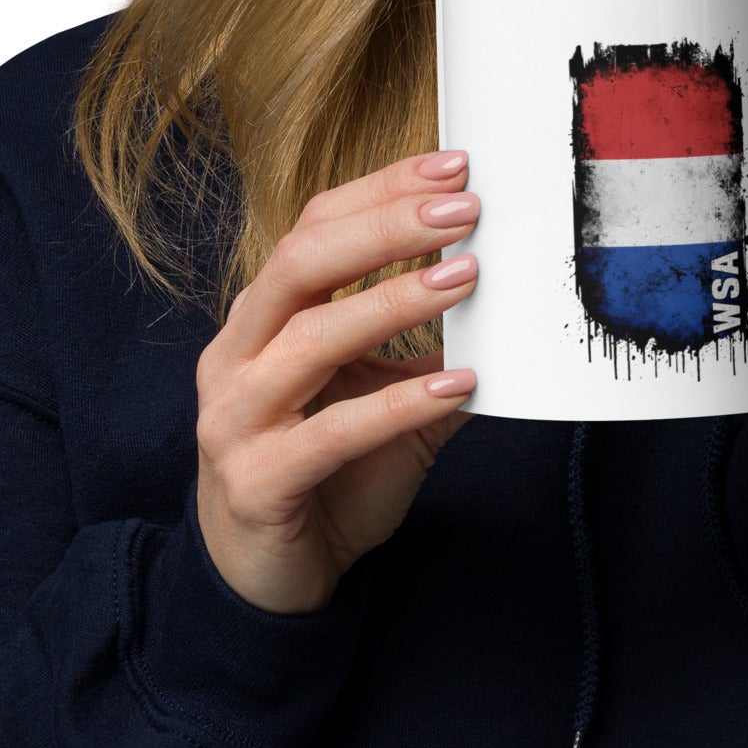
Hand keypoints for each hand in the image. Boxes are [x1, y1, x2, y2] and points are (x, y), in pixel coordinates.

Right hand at [195, 149, 481, 613]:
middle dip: (385, 227)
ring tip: (467, 277)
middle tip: (465, 208)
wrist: (268, 581)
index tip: (454, 167)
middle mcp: (237, 354)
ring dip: (394, 301)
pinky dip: (400, 404)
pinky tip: (458, 386)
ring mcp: (236, 417)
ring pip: (310, 338)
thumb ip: (429, 348)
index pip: (314, 227)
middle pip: (301, 263)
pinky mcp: (256, 480)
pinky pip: (332, 434)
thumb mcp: (381, 397)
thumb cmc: (327, 474)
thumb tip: (510, 296)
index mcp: (263, 317)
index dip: (382, 191)